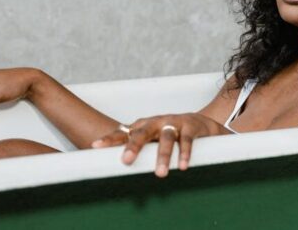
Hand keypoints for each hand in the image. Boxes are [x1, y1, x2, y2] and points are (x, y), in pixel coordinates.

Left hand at [90, 113, 229, 177]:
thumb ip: (138, 151)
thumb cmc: (170, 134)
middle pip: (142, 133)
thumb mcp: (152, 140)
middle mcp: (156, 122)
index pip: (124, 132)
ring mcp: (174, 123)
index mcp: (143, 126)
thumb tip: (115, 173)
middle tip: (126, 161)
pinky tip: (183, 166)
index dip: (110, 139)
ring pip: (166, 138)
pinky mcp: (190, 127)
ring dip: (163, 156)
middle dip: (134, 146)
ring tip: (160, 174)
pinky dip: (185, 153)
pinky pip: (186, 140)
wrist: (201, 123)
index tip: (96, 147)